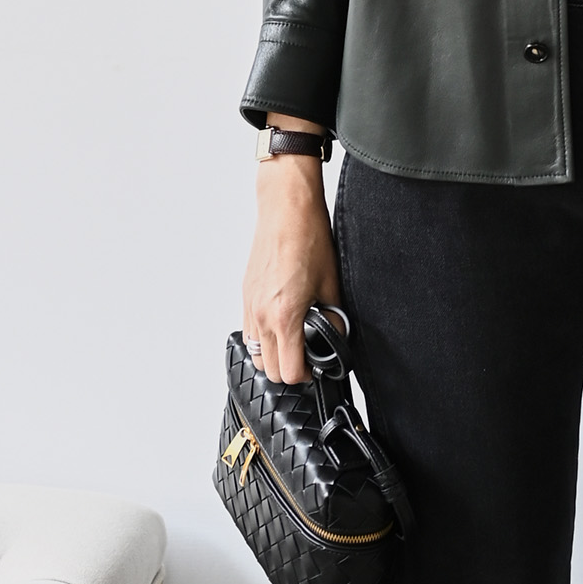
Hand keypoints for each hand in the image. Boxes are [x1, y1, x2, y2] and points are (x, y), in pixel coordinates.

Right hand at [241, 113, 341, 383]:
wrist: (286, 208)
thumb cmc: (308, 238)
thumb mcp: (332, 284)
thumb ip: (334, 319)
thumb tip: (336, 338)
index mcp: (284, 315)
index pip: (288, 372)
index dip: (306, 375)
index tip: (318, 366)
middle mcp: (261, 314)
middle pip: (268, 369)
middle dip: (290, 368)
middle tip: (310, 355)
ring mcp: (249, 305)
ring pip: (255, 352)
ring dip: (274, 354)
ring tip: (295, 339)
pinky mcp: (246, 294)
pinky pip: (249, 330)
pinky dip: (263, 336)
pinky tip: (282, 321)